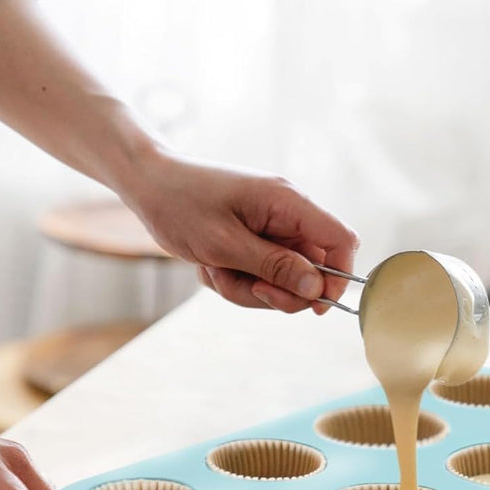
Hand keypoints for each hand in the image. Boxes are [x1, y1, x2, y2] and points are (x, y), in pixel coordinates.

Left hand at [130, 151, 359, 313]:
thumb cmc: (181, 206)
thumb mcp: (225, 245)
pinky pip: (262, 272)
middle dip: (278, 290)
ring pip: (284, 277)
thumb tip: (317, 288)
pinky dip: (238, 280)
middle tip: (242, 287)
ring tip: (215, 272)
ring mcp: (272, 225)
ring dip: (250, 287)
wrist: (148, 183)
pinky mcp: (257, 237)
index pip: (341, 241)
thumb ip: (275, 266)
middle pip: (312, 269)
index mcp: (288, 202)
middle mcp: (287, 212)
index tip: (313, 306)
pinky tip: (211, 266)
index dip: (338, 277)